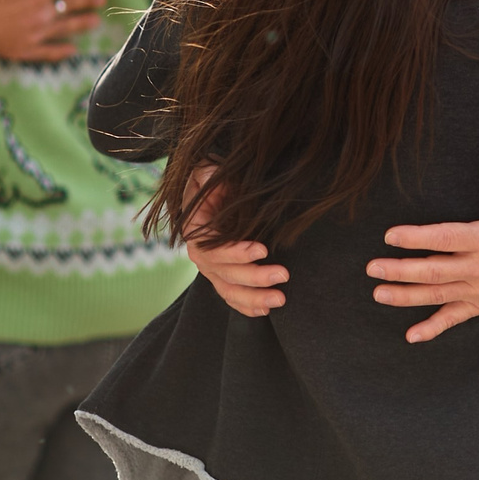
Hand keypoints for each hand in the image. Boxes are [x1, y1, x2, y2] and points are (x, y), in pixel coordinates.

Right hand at [186, 172, 288, 315]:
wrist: (215, 190)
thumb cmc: (214, 179)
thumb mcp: (208, 170)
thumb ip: (209, 175)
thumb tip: (214, 176)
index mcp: (195, 229)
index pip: (212, 246)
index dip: (235, 251)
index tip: (262, 248)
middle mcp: (200, 253)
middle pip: (224, 272)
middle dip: (254, 276)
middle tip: (283, 275)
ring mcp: (210, 268)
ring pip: (229, 289)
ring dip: (254, 297)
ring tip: (280, 298)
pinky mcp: (222, 275)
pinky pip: (230, 295)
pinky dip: (246, 305)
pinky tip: (266, 309)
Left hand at [371, 157, 478, 342]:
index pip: (446, 238)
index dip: (417, 238)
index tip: (391, 235)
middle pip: (434, 270)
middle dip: (400, 270)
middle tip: (372, 268)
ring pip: (437, 295)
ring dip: (406, 296)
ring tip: (379, 293)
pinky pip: (454, 319)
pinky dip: (433, 329)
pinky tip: (411, 335)